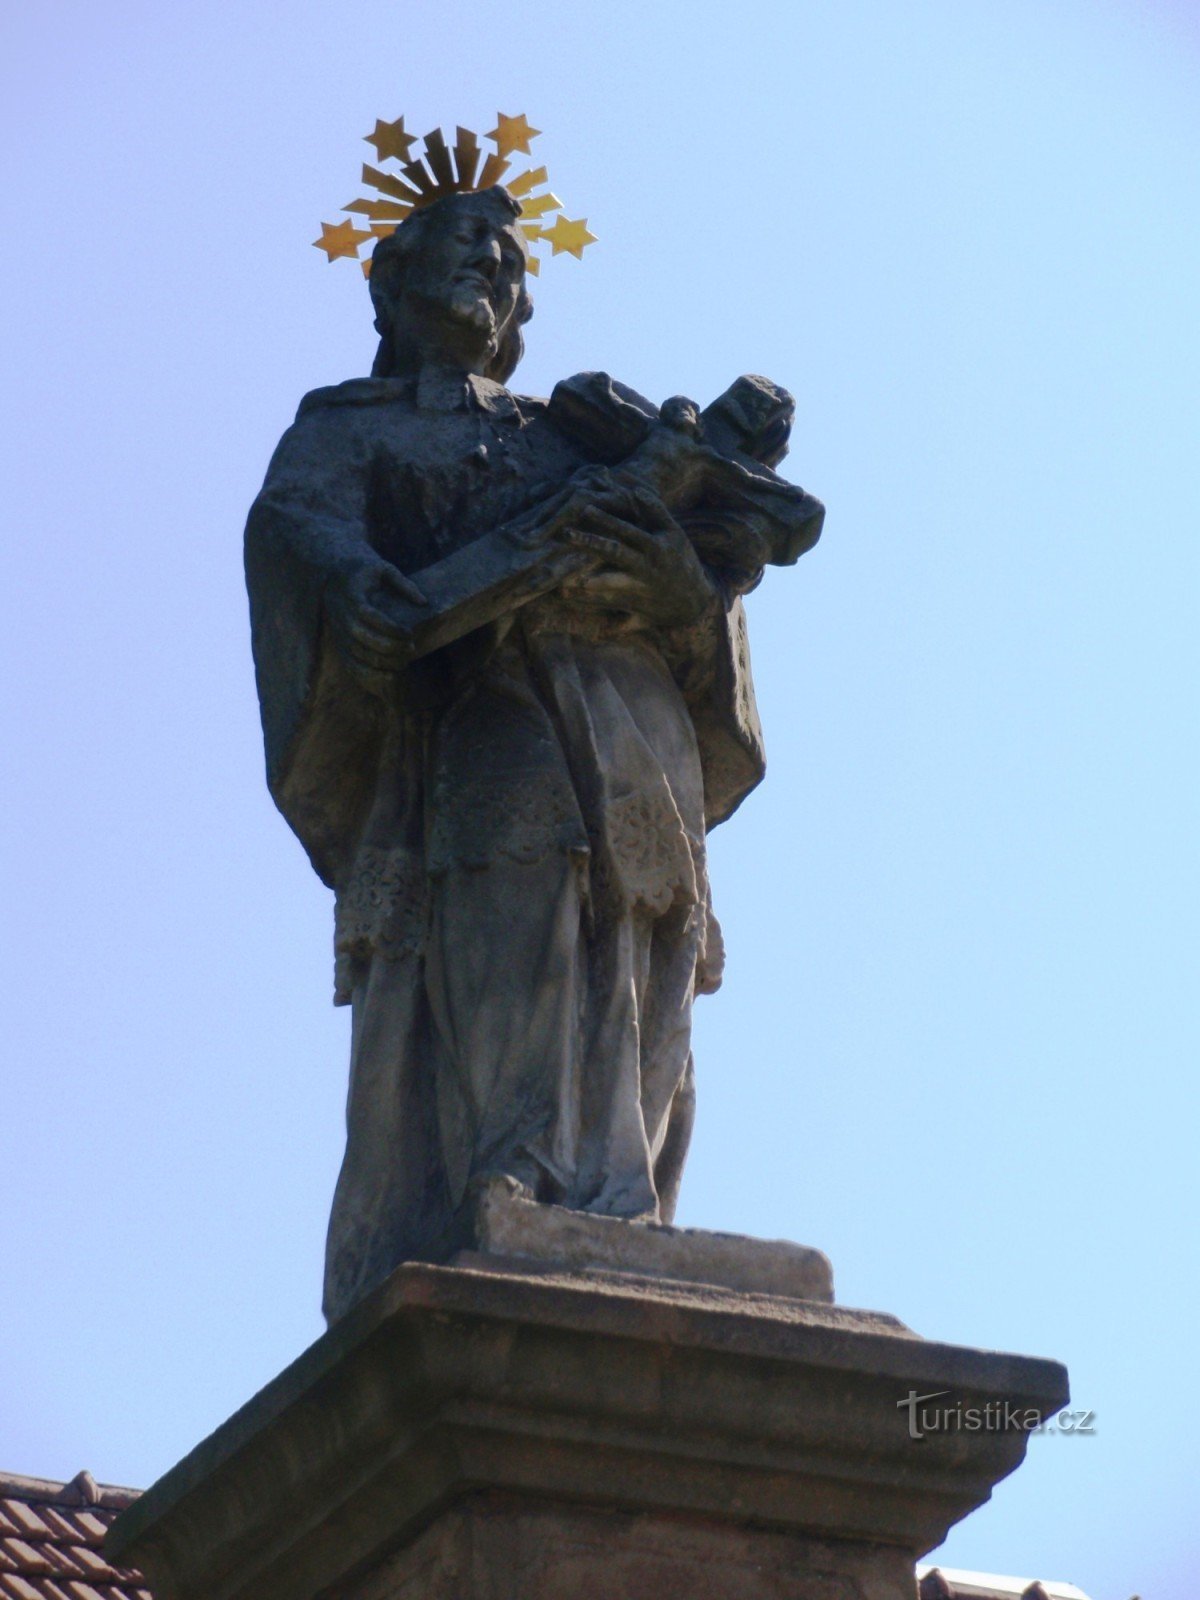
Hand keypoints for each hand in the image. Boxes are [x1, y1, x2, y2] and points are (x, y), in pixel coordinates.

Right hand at [330, 561, 425, 672]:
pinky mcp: (340, 647)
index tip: (410, 633)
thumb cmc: (364, 573)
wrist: (334, 579)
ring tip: (405, 661)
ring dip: (384, 662)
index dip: (390, 627)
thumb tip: (423, 602)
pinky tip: (389, 677)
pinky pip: (352, 666)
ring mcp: (340, 635)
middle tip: (412, 648)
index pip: (369, 615)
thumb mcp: (383, 568)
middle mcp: (343, 618)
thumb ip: (403, 583)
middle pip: (363, 638)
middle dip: (390, 647)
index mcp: (353, 597)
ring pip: (359, 655)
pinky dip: (370, 676)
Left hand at [559, 487, 717, 627]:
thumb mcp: (674, 533)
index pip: (628, 529)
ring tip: (566, 580)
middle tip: (566, 534)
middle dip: (591, 542)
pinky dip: (592, 609)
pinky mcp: (637, 609)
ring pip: (613, 585)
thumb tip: (635, 489)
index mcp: (656, 546)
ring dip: (590, 582)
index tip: (584, 508)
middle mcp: (647, 567)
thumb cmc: (681, 560)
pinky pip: (612, 613)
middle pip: (615, 552)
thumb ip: (656, 511)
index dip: (607, 519)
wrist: (695, 601)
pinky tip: (571, 601)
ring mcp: (641, 590)